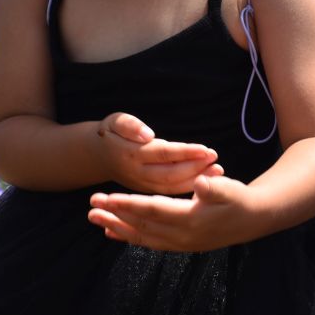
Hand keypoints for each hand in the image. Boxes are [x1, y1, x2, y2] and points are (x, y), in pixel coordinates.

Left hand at [86, 175, 263, 251]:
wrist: (254, 220)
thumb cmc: (240, 199)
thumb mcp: (230, 188)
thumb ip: (213, 186)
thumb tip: (199, 183)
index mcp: (190, 219)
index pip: (152, 210)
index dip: (128, 204)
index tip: (106, 197)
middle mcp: (182, 236)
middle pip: (141, 226)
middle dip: (114, 216)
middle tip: (91, 207)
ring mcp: (180, 244)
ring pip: (142, 237)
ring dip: (117, 228)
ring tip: (95, 220)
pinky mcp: (181, 245)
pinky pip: (150, 243)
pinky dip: (130, 237)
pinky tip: (114, 233)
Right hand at [96, 112, 223, 194]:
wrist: (96, 156)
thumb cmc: (111, 133)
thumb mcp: (115, 122)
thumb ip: (130, 126)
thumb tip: (148, 135)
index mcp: (130, 154)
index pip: (163, 154)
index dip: (185, 152)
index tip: (206, 149)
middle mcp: (136, 173)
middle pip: (170, 173)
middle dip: (196, 167)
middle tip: (216, 160)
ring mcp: (141, 185)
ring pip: (171, 186)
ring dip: (196, 179)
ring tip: (218, 171)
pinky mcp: (146, 190)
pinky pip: (169, 192)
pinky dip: (188, 187)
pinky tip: (206, 181)